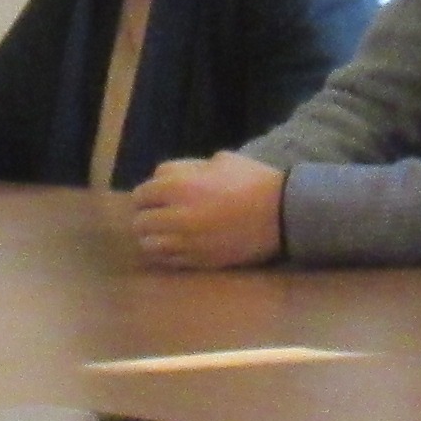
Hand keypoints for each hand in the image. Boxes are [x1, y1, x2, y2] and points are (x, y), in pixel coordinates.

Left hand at [128, 153, 286, 270]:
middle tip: (154, 215)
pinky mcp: (200, 260)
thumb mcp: (218, 160)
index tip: (151, 197)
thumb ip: (185, 168)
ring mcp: (187, 242)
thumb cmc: (252, 180)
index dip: (145, 195)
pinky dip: (165, 253)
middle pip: (140, 222)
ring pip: (149, 245)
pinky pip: (168, 260)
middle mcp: (176, 217)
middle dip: (144, 216)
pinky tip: (173, 246)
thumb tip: (164, 178)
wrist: (281, 213)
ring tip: (160, 233)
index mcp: (178, 187)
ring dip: (151, 237)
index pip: (142, 194)